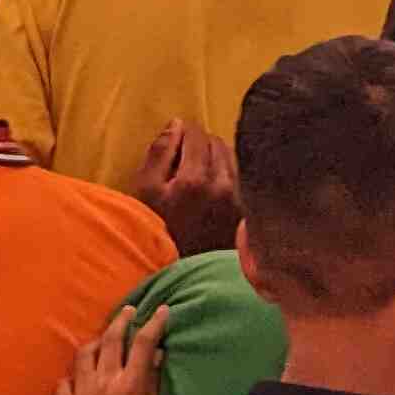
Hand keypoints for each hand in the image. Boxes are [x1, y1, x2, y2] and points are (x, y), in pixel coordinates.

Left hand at [55, 302, 171, 394]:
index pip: (144, 343)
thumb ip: (152, 385)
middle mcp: (103, 383)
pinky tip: (77, 379)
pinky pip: (64, 383)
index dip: (154, 323)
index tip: (163, 310)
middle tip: (130, 311)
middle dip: (122, 320)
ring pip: (84, 355)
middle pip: (111, 339)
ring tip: (102, 339)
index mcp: (130, 385)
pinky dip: (72, 377)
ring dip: (95, 342)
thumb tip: (156, 356)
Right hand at [133, 120, 241, 258]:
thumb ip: (158, 153)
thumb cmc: (161, 231)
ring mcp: (239, 195)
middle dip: (199, 145)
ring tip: (198, 176)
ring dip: (214, 157)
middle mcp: (223, 183)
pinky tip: (213, 189)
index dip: (182, 134)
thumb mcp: (146, 193)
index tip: (175, 147)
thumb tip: (176, 124)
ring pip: (230, 155)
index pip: (195, 132)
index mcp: (194, 179)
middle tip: (184, 163)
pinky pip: (239, 173)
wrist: (189, 271)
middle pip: (215, 141)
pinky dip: (227, 172)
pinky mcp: (248, 204)